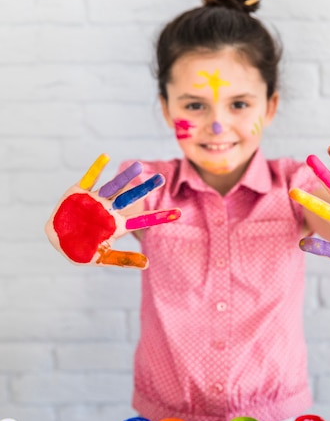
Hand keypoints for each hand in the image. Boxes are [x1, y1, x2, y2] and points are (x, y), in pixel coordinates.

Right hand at [45, 154, 180, 268]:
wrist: (58, 241)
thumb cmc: (81, 250)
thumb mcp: (102, 257)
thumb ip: (124, 259)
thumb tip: (148, 264)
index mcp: (117, 225)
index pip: (142, 220)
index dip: (160, 216)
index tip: (179, 213)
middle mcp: (109, 209)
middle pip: (130, 198)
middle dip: (144, 190)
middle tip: (161, 179)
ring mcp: (95, 200)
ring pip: (113, 186)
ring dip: (124, 177)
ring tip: (137, 166)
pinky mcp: (79, 193)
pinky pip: (89, 178)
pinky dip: (96, 168)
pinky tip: (106, 157)